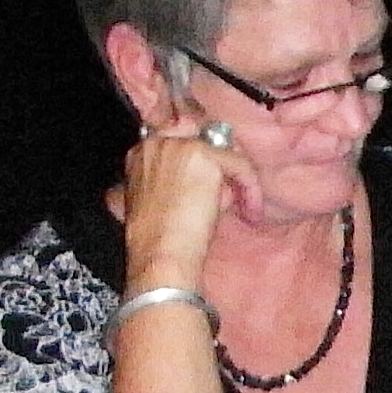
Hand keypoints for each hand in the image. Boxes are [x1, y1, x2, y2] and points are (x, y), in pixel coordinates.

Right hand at [117, 122, 261, 287]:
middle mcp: (157, 143)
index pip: (181, 138)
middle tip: (238, 191)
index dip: (204, 159)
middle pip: (206, 139)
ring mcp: (179, 146)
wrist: (160, 254)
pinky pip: (239, 163)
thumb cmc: (156, 239)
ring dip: (239, 180)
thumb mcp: (153, 202)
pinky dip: (250, 187)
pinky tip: (251, 210)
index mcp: (140, 154)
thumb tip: (209, 182)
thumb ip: (171, 183)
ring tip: (243, 208)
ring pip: (225, 154)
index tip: (221, 179)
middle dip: (224, 165)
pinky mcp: (203, 155)